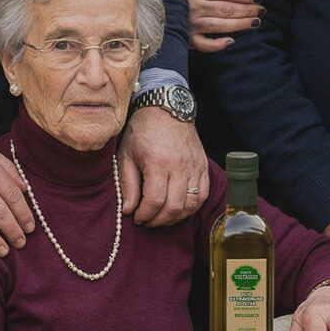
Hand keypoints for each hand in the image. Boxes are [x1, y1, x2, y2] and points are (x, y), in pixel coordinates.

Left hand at [118, 105, 207, 226]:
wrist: (165, 108)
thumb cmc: (142, 131)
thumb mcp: (126, 155)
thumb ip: (128, 184)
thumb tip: (128, 210)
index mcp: (158, 162)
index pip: (155, 201)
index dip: (145, 215)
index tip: (136, 218)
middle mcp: (180, 166)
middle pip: (174, 207)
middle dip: (159, 221)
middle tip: (147, 221)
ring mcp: (194, 166)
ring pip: (191, 204)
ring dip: (176, 217)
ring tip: (161, 217)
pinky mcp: (202, 166)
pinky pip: (203, 195)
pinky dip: (191, 207)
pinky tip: (178, 209)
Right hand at [187, 0, 263, 52]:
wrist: (162, 10)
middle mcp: (194, 7)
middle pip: (225, 8)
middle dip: (246, 9)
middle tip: (261, 11)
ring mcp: (191, 24)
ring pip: (219, 25)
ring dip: (239, 24)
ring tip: (256, 23)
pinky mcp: (189, 38)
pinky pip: (204, 44)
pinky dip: (217, 44)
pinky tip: (231, 41)